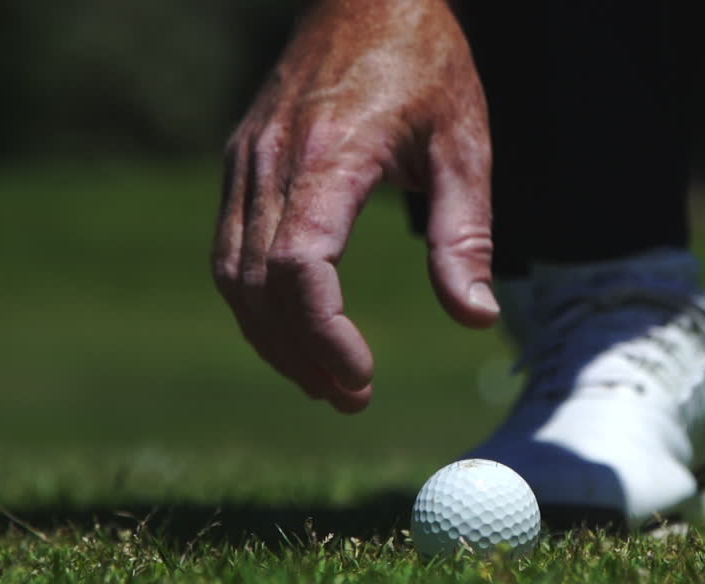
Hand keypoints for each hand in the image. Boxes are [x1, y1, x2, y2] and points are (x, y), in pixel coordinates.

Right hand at [212, 0, 495, 413]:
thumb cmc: (427, 63)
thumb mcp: (465, 145)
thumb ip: (465, 234)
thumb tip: (473, 318)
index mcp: (329, 156)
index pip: (299, 267)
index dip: (324, 334)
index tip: (362, 375)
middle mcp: (272, 161)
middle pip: (259, 286)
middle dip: (301, 354)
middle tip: (352, 399)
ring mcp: (247, 161)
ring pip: (233, 274)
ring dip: (272, 338)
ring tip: (324, 381)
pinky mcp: (243, 161)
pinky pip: (231, 248)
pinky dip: (257, 302)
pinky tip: (295, 330)